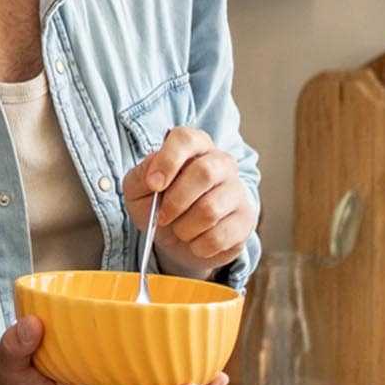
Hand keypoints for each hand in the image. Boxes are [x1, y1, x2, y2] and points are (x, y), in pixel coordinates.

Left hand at [122, 126, 256, 273]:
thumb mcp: (138, 189)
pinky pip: (220, 236)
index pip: (186, 139)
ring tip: (179, 229)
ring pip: (210, 209)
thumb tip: (154, 174)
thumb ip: (141, 177)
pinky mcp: (246, 220)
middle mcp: (221, 162)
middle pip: (204, 173)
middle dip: (175, 201)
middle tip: (162, 217)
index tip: (153, 184)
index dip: (168, 160)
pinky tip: (195, 241)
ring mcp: (237, 190)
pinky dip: (198, 245)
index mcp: (194, 146)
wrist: (176, 239)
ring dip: (184, 228)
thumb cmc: (158, 204)